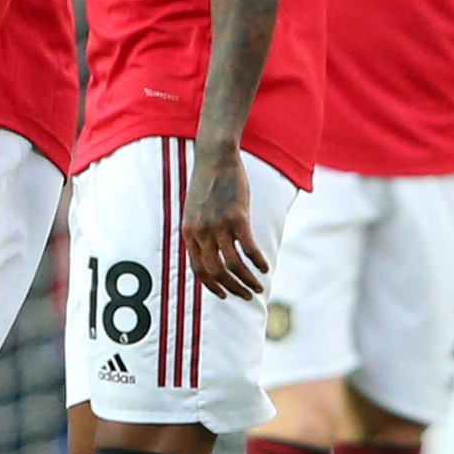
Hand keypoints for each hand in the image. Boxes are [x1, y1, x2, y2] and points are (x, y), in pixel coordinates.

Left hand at [184, 149, 268, 301]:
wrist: (215, 158)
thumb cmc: (207, 183)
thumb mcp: (195, 211)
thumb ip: (199, 231)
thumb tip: (210, 251)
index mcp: (189, 233)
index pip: (198, 270)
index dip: (212, 286)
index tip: (225, 295)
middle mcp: (201, 233)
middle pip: (216, 272)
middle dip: (232, 288)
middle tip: (247, 295)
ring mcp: (218, 226)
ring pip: (233, 265)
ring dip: (247, 280)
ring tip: (259, 286)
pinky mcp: (237, 217)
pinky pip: (248, 248)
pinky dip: (257, 261)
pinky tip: (265, 267)